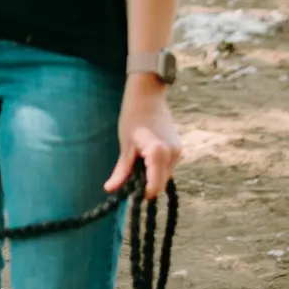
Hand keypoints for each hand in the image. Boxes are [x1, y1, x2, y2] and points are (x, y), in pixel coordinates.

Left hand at [104, 77, 181, 199]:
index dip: (142, 193)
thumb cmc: (133, 118)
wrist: (148, 95)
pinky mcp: (178, 148)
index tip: (129, 191)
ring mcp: (177, 151)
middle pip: (160, 184)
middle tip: (131, 174)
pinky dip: (158, 168)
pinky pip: (168, 167)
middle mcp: (172, 154)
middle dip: (146, 185)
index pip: (154, 188)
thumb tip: (110, 190)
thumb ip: (121, 171)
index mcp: (158, 154)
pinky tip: (146, 156)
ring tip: (138, 160)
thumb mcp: (125, 147)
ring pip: (165, 176)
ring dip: (152, 176)